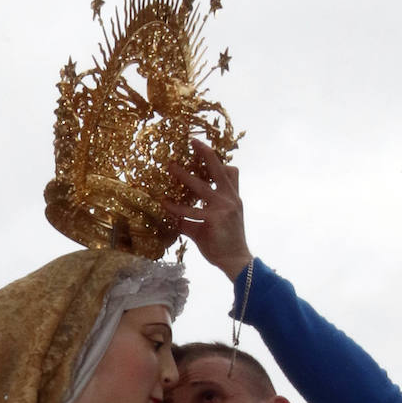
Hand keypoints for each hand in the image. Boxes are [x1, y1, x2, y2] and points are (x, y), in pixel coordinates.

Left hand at [166, 139, 252, 280]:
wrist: (236, 261)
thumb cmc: (225, 244)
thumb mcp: (211, 225)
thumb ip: (196, 217)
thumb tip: (176, 216)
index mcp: (233, 198)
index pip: (230, 172)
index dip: (218, 160)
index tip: (204, 148)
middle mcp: (230, 199)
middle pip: (219, 169)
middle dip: (206, 153)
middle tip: (192, 141)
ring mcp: (223, 208)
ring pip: (201, 186)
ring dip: (184, 175)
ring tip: (170, 167)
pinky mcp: (214, 219)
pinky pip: (189, 211)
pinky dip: (175, 207)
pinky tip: (165, 203)